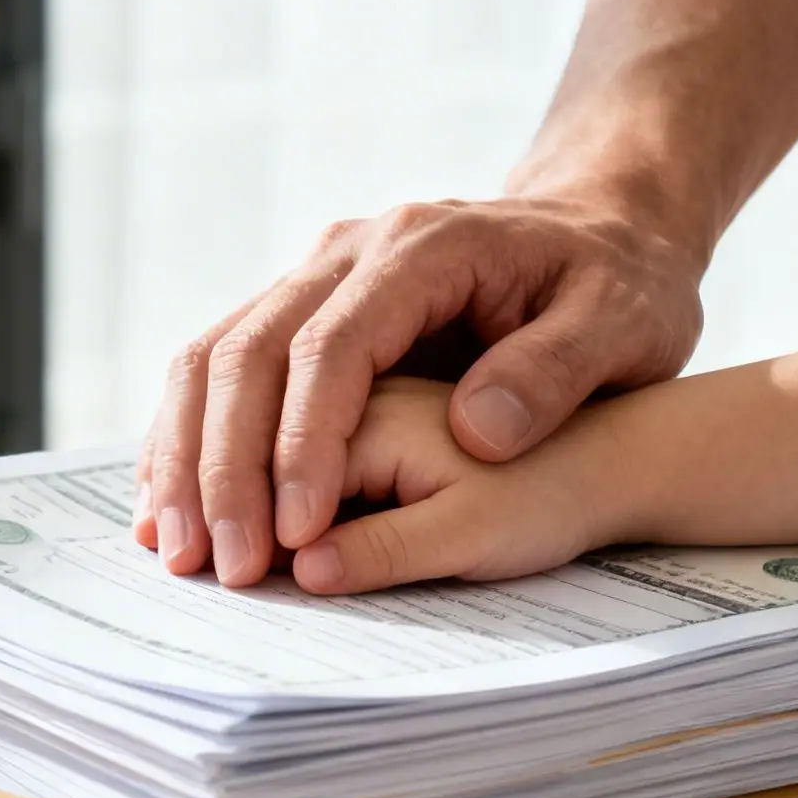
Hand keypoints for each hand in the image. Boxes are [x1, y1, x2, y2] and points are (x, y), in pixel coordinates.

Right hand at [133, 194, 705, 586]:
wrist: (600, 232)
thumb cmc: (617, 285)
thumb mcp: (625, 323)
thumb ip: (554, 370)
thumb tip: (474, 429)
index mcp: (422, 249)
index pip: (331, 346)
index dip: (302, 442)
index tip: (295, 531)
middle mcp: (348, 252)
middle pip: (249, 351)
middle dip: (223, 465)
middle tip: (217, 565)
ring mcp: (315, 276)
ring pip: (214, 356)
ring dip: (184, 456)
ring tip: (173, 550)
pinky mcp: (302, 311)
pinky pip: (221, 368)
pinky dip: (188, 438)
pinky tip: (172, 506)